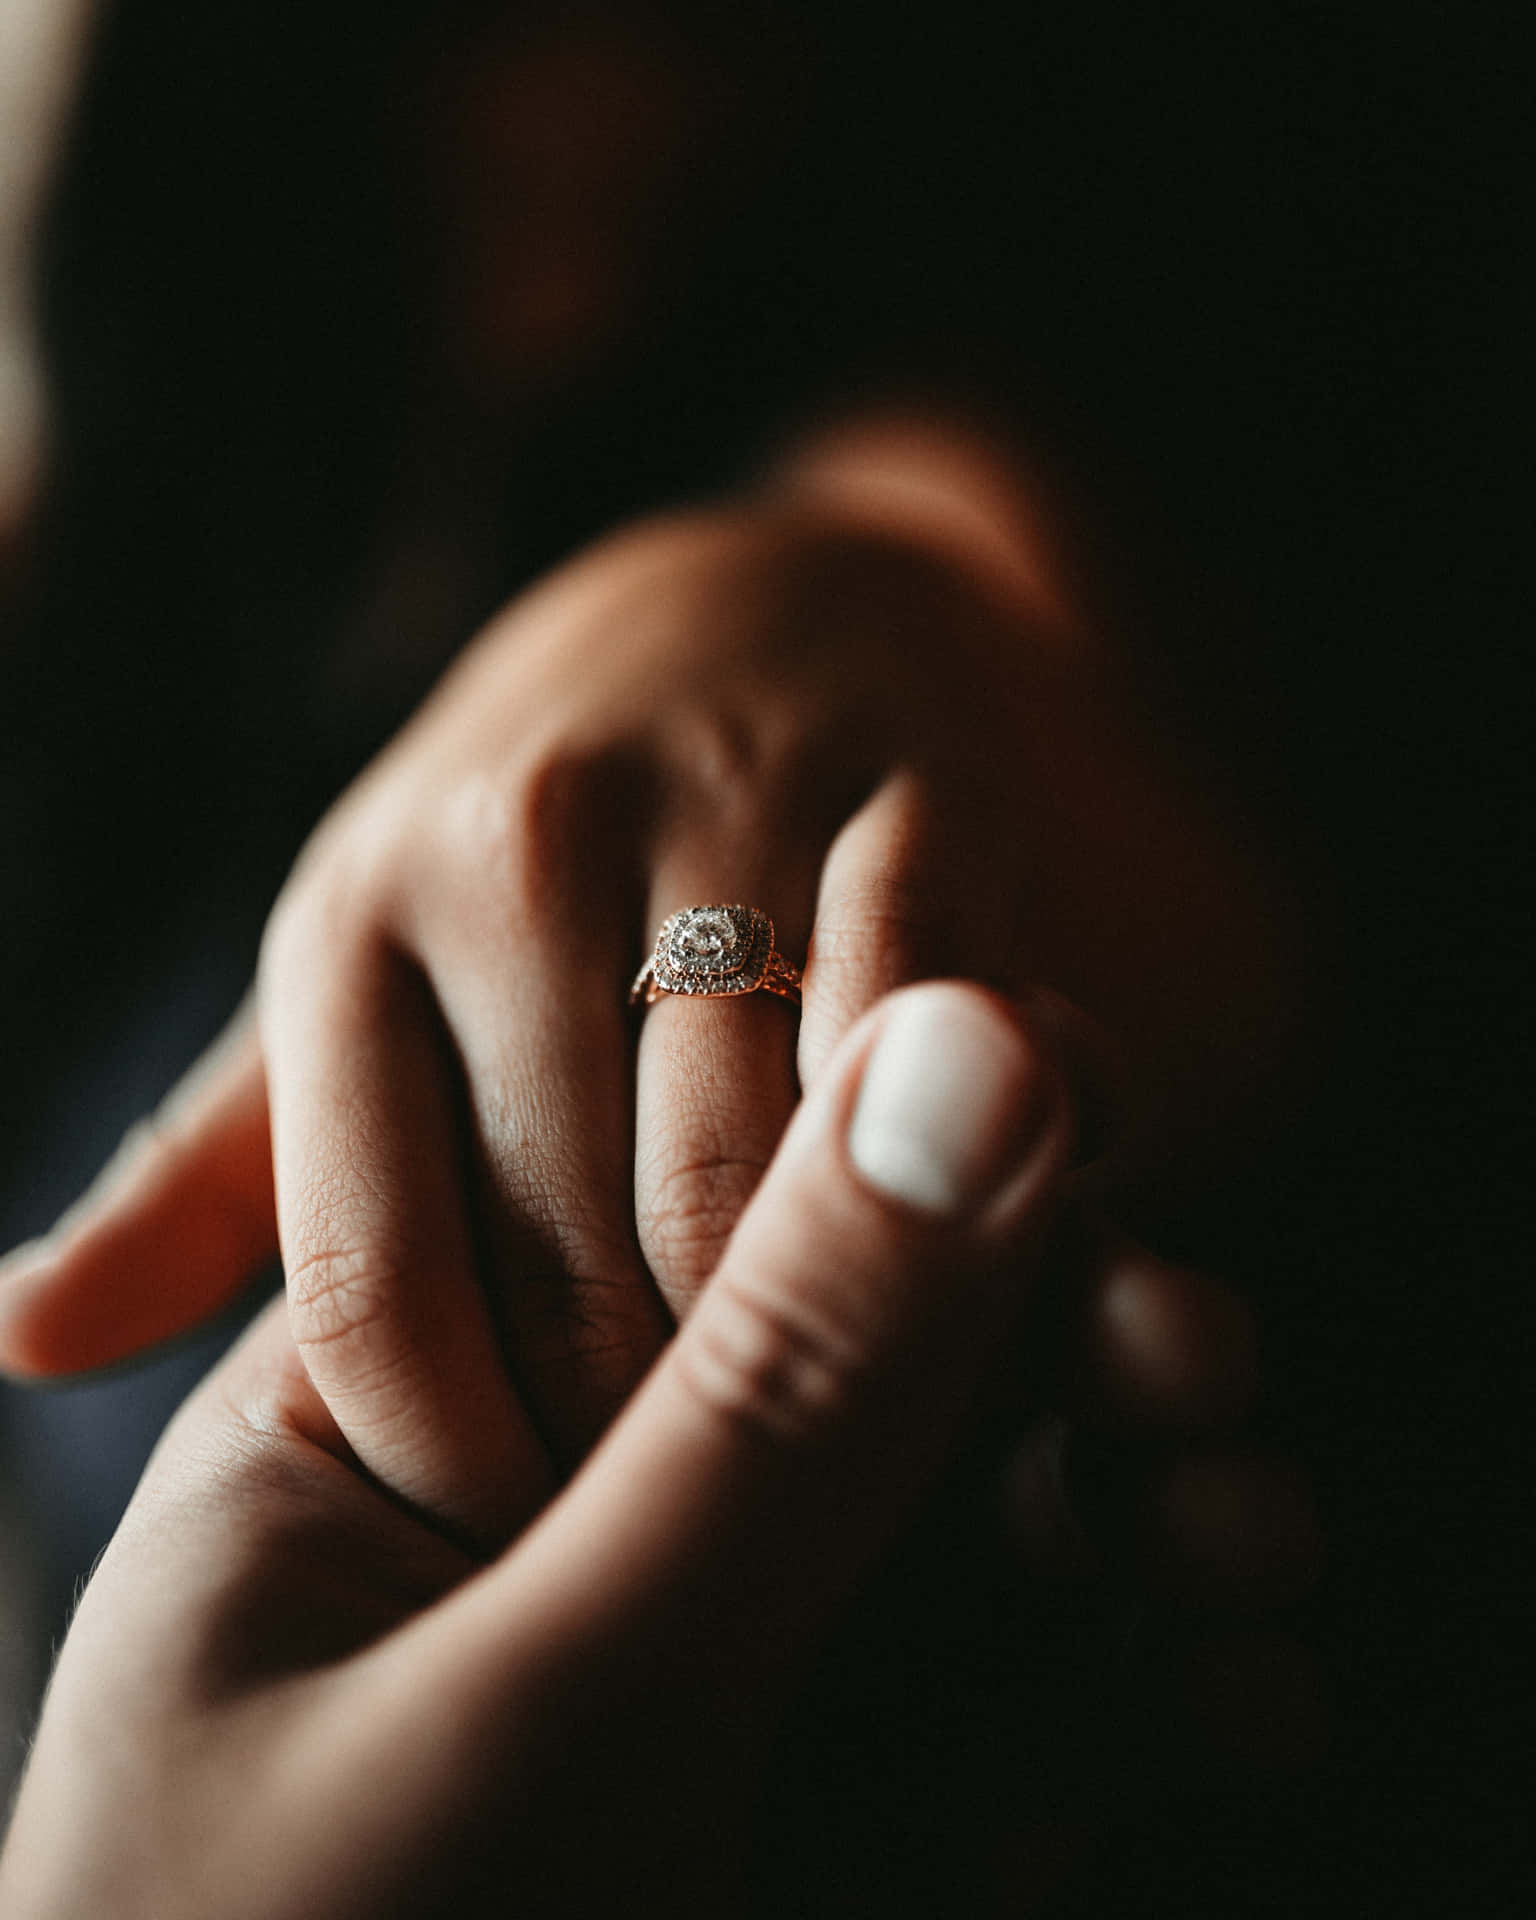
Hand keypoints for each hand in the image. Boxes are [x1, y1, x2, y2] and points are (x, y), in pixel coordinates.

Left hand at [0, 420, 1303, 1556]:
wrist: (776, 606)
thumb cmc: (538, 838)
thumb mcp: (355, 969)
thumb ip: (217, 1167)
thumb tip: (21, 1342)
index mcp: (353, 919)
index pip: (376, 1288)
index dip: (457, 1470)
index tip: (520, 1562)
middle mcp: (520, 854)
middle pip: (582, 1267)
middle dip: (634, 1455)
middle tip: (682, 1542)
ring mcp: (727, 815)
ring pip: (752, 1193)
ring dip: (785, 1363)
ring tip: (804, 1458)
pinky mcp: (917, 807)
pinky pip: (921, 1062)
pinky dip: (935, 1196)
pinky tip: (939, 1284)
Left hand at [0, 987, 1319, 1917]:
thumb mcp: (548, 1714)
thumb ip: (777, 1398)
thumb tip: (966, 1043)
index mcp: (390, 1441)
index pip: (652, 1217)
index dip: (880, 1158)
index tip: (1077, 1100)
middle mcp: (547, 1549)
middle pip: (835, 1385)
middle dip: (1040, 1359)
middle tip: (1197, 1334)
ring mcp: (699, 1715)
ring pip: (952, 1559)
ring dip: (1128, 1521)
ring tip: (1252, 1511)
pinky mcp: (831, 1856)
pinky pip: (1005, 1741)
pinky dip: (1140, 1706)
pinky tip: (1256, 1680)